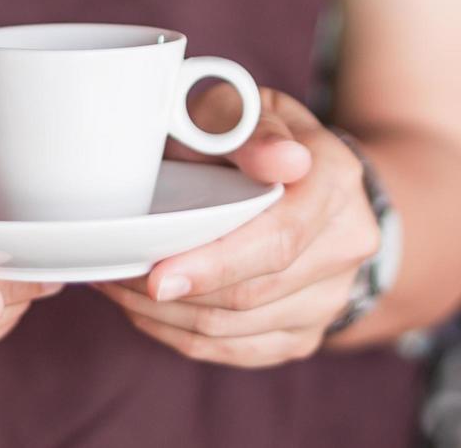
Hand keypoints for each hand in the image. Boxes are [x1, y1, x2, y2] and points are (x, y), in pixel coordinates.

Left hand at [96, 88, 378, 367]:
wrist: (308, 171)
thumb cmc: (257, 133)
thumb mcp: (247, 107)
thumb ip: (253, 128)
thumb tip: (280, 160)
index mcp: (336, 178)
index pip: (280, 237)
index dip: (216, 263)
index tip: (156, 276)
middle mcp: (347, 242)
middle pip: (254, 292)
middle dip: (175, 292)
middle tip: (113, 275)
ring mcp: (332, 294)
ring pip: (238, 329)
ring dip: (167, 316)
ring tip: (119, 286)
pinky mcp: (307, 331)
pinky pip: (237, 351)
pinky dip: (182, 336)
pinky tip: (148, 310)